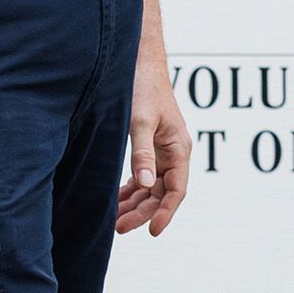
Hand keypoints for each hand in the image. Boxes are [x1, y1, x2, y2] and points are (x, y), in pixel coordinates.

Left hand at [118, 49, 191, 235]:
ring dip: (135, 204)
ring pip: (151, 187)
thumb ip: (142, 154)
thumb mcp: (140, 121)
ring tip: (115, 221)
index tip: (152, 231)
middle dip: (143, 212)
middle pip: (162, 193)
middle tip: (119, 228)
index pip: (176, 190)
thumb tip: (143, 185)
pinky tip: (117, 200)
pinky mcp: (149, 145)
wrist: (139, 61)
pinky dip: (131, 190)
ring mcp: (161, 150)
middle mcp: (173, 152)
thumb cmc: (142, 87)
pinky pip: (143, 175)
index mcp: (179, 148)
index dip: (165, 213)